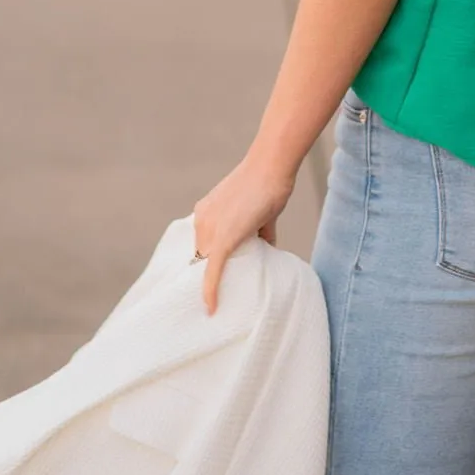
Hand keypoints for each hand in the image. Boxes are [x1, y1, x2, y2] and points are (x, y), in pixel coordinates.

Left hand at [192, 151, 293, 313]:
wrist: (272, 166)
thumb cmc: (270, 182)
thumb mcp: (258, 212)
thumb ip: (257, 233)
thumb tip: (267, 251)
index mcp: (205, 212)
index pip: (203, 246)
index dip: (210, 262)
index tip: (219, 277)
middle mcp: (201, 220)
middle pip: (205, 258)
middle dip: (216, 272)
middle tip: (230, 287)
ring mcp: (210, 228)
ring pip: (210, 265)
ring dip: (221, 278)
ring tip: (232, 293)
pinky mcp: (223, 238)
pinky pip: (212, 270)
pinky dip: (211, 290)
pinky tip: (212, 308)